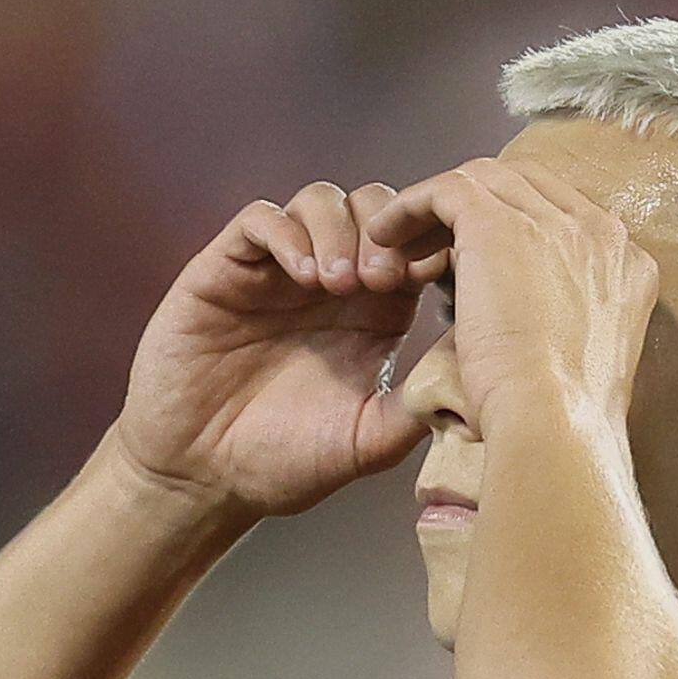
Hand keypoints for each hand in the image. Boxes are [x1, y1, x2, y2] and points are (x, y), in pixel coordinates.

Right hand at [110, 181, 433, 517]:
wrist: (201, 477)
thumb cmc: (284, 462)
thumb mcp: (369, 442)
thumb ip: (417, 405)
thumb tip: (476, 368)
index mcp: (377, 314)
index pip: (417, 247)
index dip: (431, 247)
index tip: (436, 278)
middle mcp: (332, 283)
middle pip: (375, 209)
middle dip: (387, 232)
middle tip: (385, 280)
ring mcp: (278, 271)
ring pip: (322, 202)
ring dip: (340, 231)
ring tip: (339, 284)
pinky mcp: (227, 268)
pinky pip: (262, 219)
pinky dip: (288, 234)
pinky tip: (302, 276)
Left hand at [362, 159, 659, 441]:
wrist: (556, 426)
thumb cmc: (562, 423)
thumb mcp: (583, 364)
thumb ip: (566, 323)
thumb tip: (525, 319)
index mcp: (627, 265)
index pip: (564, 216)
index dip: (514, 226)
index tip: (473, 259)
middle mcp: (600, 232)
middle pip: (525, 187)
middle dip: (474, 207)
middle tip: (430, 243)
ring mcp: (555, 222)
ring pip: (484, 181)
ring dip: (438, 207)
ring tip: (399, 242)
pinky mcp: (499, 225)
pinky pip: (444, 190)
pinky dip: (409, 206)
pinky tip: (383, 237)